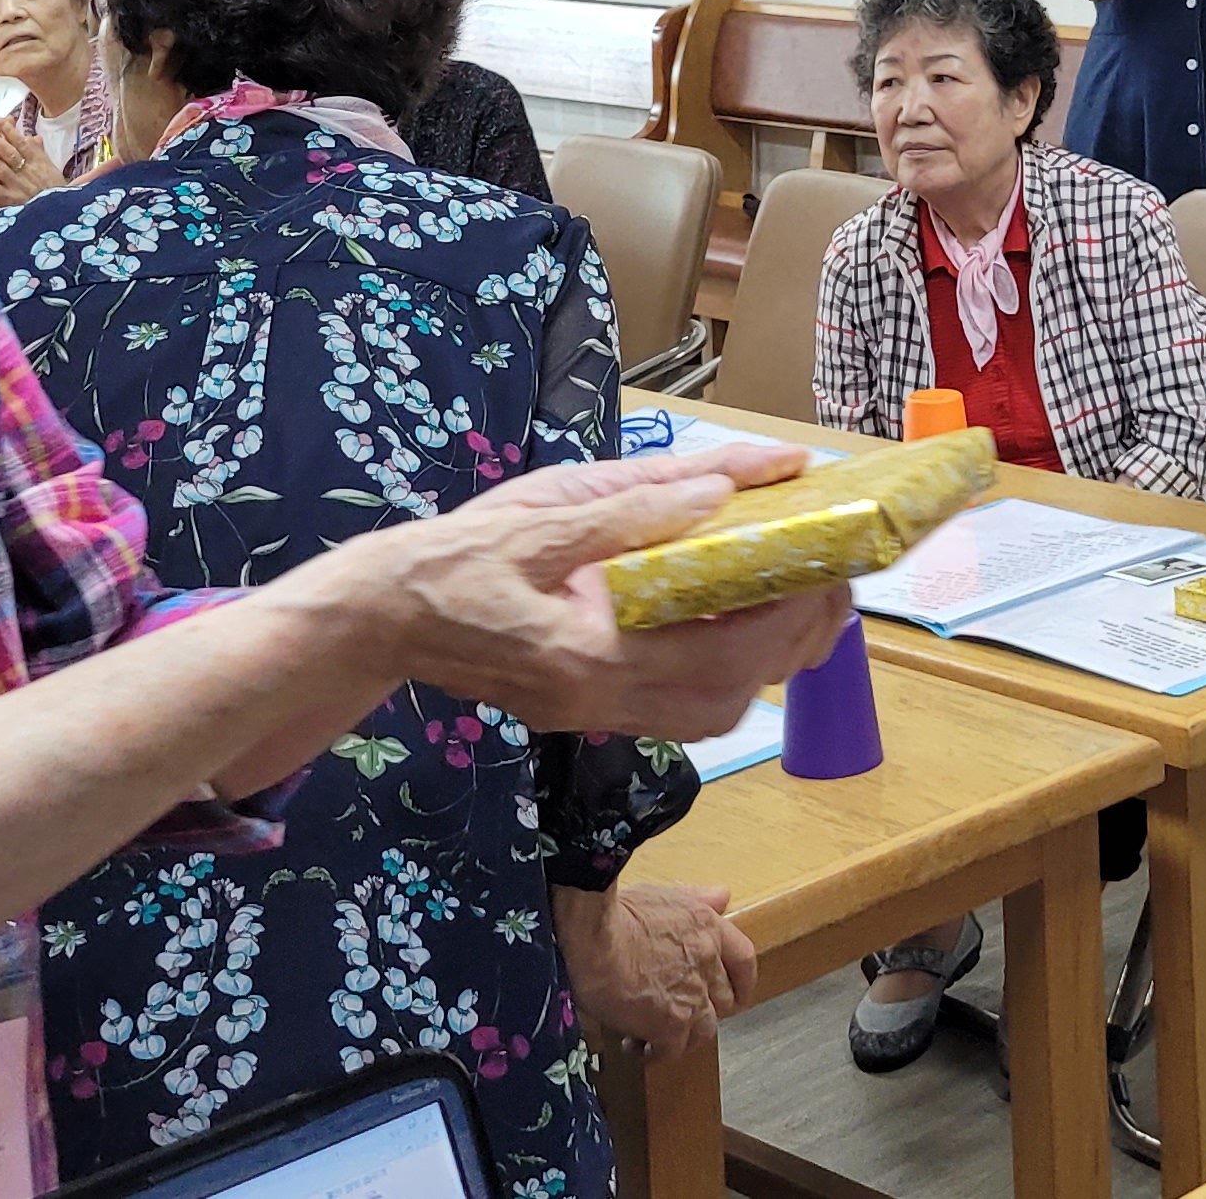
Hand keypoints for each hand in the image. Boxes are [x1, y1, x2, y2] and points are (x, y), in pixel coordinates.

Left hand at [0, 115, 68, 207]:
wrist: (60, 217)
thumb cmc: (59, 197)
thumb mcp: (57, 173)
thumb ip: (42, 154)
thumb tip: (35, 138)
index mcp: (40, 164)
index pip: (22, 143)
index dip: (9, 131)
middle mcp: (28, 172)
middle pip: (7, 151)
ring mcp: (18, 186)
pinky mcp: (11, 201)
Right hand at [304, 444, 851, 739]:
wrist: (374, 619)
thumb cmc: (447, 560)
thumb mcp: (538, 515)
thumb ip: (632, 508)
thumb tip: (725, 489)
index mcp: (585, 655)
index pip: (717, 650)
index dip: (784, 613)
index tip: (825, 564)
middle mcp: (597, 701)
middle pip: (729, 695)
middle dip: (792, 639)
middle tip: (831, 576)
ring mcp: (591, 715)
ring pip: (712, 712)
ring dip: (766, 661)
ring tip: (799, 595)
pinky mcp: (587, 712)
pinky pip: (682, 708)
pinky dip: (728, 669)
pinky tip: (739, 617)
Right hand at [557, 881, 756, 1061]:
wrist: (592, 934)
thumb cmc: (615, 910)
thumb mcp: (663, 894)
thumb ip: (696, 898)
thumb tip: (722, 896)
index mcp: (709, 928)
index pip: (743, 961)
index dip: (740, 982)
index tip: (733, 994)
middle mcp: (708, 963)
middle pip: (723, 1001)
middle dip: (703, 1011)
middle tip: (677, 1015)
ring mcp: (693, 995)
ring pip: (703, 1031)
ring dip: (681, 1037)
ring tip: (651, 1035)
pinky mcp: (670, 1023)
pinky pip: (672, 1050)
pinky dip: (655, 1052)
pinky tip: (634, 1045)